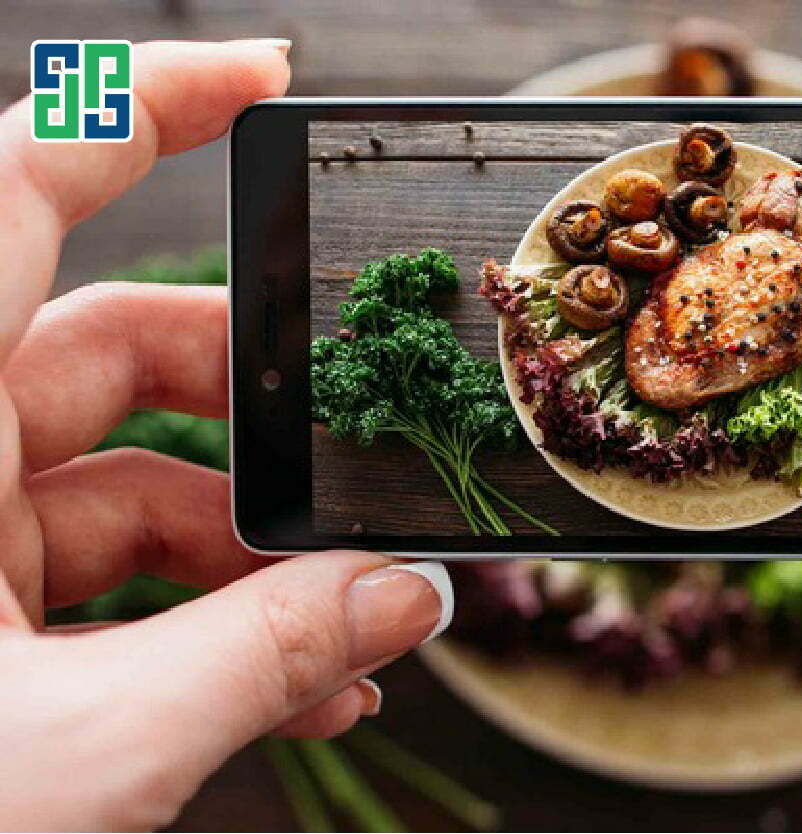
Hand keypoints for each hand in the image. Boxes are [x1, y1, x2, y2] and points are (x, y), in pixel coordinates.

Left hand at [0, 41, 450, 829]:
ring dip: (254, 552)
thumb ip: (264, 659)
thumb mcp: (81, 748)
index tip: (269, 80)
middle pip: (117, 352)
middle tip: (360, 463)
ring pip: (129, 483)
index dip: (147, 105)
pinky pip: (110, 576)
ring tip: (348, 629)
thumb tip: (402, 598)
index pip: (19, 188)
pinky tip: (293, 677)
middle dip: (263, 410)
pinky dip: (205, 615)